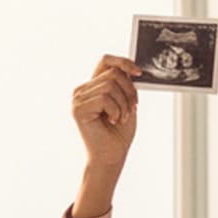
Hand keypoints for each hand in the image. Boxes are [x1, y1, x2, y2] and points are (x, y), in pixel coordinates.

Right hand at [71, 54, 141, 168]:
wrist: (111, 157)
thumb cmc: (119, 134)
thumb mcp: (127, 104)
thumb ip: (126, 86)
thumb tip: (131, 69)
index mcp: (94, 87)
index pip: (106, 61)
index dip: (123, 62)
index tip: (139, 72)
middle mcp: (83, 90)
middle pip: (113, 73)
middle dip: (130, 91)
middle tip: (132, 109)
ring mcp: (78, 98)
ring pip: (110, 85)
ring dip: (123, 104)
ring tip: (120, 118)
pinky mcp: (78, 108)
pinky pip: (104, 98)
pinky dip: (115, 111)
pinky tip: (112, 122)